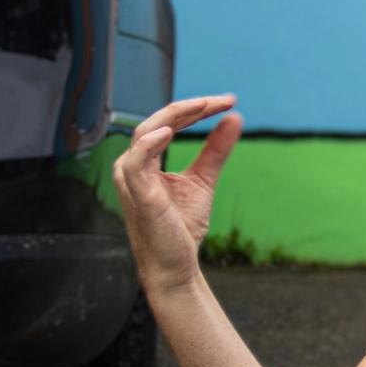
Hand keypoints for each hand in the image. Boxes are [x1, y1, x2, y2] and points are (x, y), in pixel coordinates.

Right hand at [112, 92, 244, 294]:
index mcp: (145, 161)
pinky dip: (149, 143)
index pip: (168, 123)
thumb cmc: (181, 226)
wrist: (176, 265)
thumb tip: (234, 118)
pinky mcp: (137, 195)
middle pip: (155, 122)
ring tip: (204, 106)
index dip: (197, 109)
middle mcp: (132, 166)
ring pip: (144, 133)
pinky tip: (169, 131)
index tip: (228, 101)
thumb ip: (215, 150)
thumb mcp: (203, 180)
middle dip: (190, 107)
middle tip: (224, 100)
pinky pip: (135, 162)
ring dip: (174, 116)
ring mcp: (131, 180)